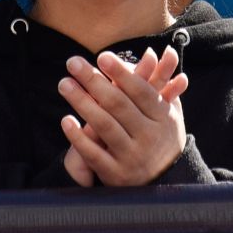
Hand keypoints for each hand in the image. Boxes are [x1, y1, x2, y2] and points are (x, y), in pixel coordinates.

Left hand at [57, 49, 189, 186]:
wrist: (161, 181)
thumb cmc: (159, 135)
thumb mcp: (167, 111)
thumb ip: (160, 82)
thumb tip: (156, 52)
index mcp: (163, 118)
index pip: (140, 91)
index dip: (121, 73)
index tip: (101, 56)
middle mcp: (149, 137)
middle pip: (119, 105)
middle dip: (94, 81)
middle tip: (73, 63)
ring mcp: (132, 157)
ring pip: (105, 126)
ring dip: (82, 102)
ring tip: (65, 84)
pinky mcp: (115, 174)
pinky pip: (94, 154)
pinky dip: (78, 137)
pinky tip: (66, 120)